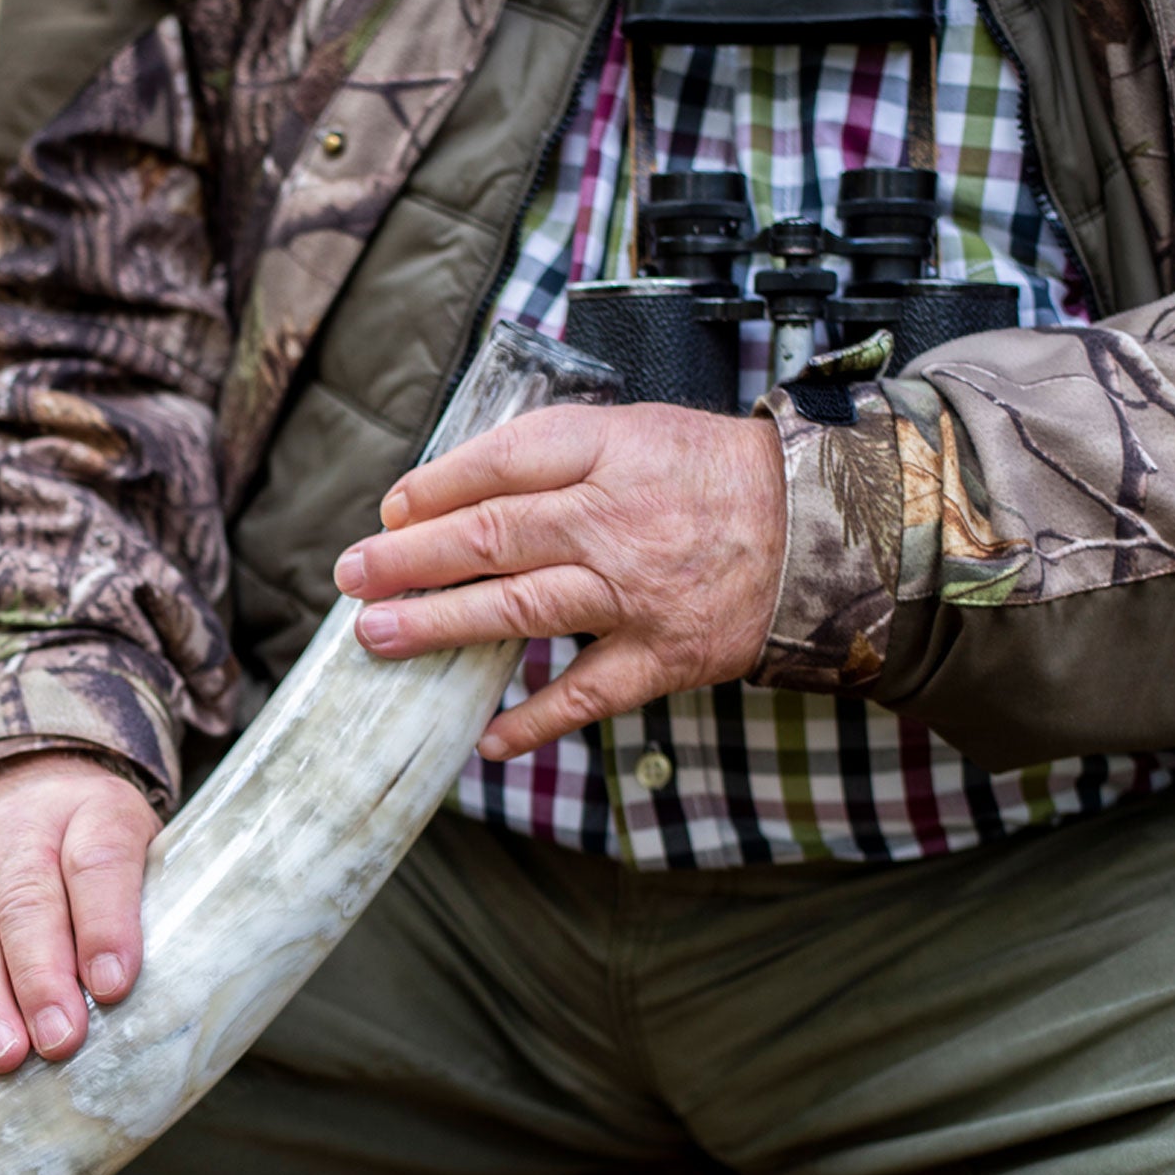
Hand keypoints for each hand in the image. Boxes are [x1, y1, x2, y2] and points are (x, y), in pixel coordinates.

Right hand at [0, 753, 160, 1075]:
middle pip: (26, 902)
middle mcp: (21, 832)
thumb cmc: (105, 846)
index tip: (112, 984)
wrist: (36, 794)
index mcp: (94, 813)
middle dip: (42, 977)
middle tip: (61, 1037)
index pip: (97, 861)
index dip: (104, 923)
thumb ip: (150, 906)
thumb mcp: (149, 849)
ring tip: (4, 1054)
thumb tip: (144, 999)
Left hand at [333, 403, 786, 759]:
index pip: (503, 462)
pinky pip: (586, 696)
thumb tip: (446, 495)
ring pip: (520, 610)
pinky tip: (485, 741)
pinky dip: (534, 722)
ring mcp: (637, 594)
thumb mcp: (637, 433)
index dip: (436, 487)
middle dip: (410, 559)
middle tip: (351, 574)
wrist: (823, 531)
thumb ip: (552, 458)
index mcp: (611, 451)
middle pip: (492, 537)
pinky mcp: (662, 657)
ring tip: (377, 634)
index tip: (392, 510)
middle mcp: (616, 520)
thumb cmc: (712, 478)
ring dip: (441, 625)